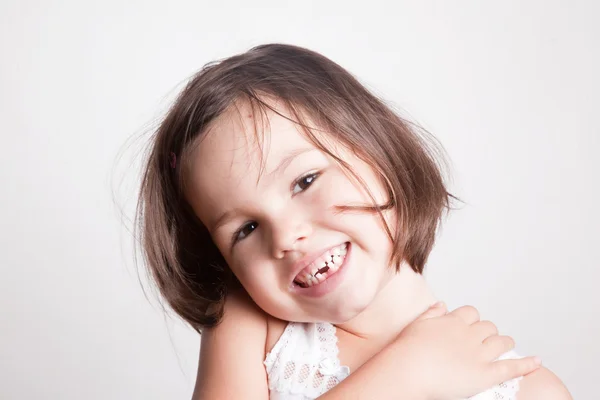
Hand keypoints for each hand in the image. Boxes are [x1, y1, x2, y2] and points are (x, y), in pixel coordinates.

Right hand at [392, 303, 540, 399]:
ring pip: (502, 342)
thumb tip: (442, 304)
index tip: (469, 326)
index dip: (472, 320)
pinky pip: (511, 366)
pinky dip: (527, 364)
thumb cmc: (407, 350)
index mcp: (453, 321)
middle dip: (489, 333)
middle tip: (486, 341)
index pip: (471, 313)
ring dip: (505, 343)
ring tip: (506, 347)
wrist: (408, 371)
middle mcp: (469, 335)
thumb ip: (431, 313)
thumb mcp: (417, 324)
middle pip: (488, 327)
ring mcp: (479, 354)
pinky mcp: (485, 374)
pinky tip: (537, 362)